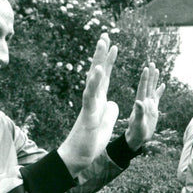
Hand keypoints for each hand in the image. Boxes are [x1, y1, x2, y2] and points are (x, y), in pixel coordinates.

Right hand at [58, 33, 118, 174]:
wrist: (77, 158)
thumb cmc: (89, 142)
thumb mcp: (105, 124)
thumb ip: (109, 112)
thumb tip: (113, 103)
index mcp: (98, 101)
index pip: (105, 78)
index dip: (109, 62)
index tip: (114, 46)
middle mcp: (92, 100)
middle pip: (97, 73)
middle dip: (102, 54)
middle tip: (106, 35)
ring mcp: (89, 106)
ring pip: (93, 80)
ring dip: (99, 61)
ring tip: (103, 44)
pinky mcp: (87, 115)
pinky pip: (90, 96)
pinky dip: (95, 82)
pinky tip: (99, 70)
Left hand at [124, 62, 165, 149]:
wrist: (137, 138)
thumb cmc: (136, 132)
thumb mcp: (138, 123)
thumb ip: (138, 113)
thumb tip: (139, 102)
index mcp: (140, 103)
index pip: (142, 88)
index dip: (145, 78)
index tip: (146, 68)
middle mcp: (144, 102)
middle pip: (148, 85)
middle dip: (150, 75)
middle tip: (152, 63)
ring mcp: (149, 105)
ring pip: (152, 89)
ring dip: (154, 80)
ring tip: (156, 69)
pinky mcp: (153, 109)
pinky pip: (157, 97)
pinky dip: (159, 91)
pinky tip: (163, 84)